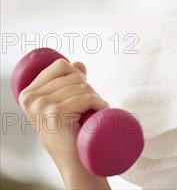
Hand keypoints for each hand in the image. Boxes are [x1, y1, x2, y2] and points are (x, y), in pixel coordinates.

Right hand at [18, 58, 110, 186]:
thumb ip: (69, 82)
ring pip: (83, 86)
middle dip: (89, 89)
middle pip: (74, 75)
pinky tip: (97, 116)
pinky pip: (88, 97)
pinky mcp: (55, 113)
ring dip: (95, 99)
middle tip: (87, 110)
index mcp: (28, 93)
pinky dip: (100, 105)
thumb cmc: (73, 133)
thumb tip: (78, 63)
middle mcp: (30, 98)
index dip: (78, 76)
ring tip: (90, 115)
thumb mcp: (66, 104)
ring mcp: (41, 105)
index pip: (61, 65)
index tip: (79, 96)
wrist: (77, 163)